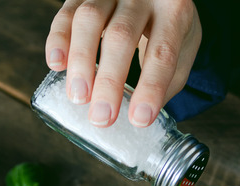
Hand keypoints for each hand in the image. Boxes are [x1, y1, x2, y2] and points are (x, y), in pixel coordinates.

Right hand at [45, 0, 201, 126]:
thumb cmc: (171, 26)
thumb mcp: (184, 49)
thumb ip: (168, 78)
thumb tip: (140, 115)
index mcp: (175, 11)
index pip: (162, 52)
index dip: (150, 88)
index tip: (139, 120)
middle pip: (121, 36)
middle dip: (109, 81)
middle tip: (101, 117)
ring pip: (90, 20)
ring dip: (80, 62)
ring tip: (78, 96)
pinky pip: (67, 11)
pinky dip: (59, 38)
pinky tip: (56, 64)